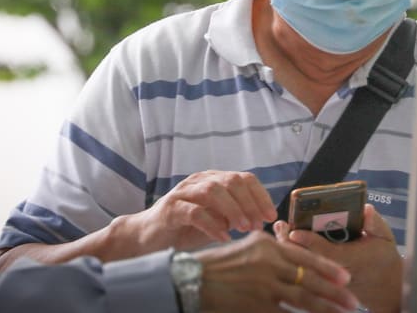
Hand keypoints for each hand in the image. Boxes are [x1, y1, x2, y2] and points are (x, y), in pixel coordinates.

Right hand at [114, 170, 277, 253]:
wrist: (146, 236)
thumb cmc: (184, 228)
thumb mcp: (215, 219)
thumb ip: (234, 215)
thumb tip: (259, 219)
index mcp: (213, 179)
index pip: (243, 178)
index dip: (260, 195)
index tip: (271, 215)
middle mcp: (199, 180)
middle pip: (231, 181)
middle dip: (249, 203)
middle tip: (258, 224)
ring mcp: (183, 192)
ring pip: (213, 191)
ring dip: (233, 210)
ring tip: (244, 228)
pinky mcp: (170, 208)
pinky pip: (194, 212)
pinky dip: (212, 225)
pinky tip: (224, 237)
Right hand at [196, 230, 359, 312]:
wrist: (191, 281)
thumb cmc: (219, 265)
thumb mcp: (248, 247)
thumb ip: (272, 250)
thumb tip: (295, 253)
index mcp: (268, 245)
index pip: (305, 257)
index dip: (328, 268)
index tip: (346, 277)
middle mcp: (268, 263)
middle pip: (309, 279)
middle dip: (334, 292)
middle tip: (353, 301)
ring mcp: (263, 286)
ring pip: (302, 298)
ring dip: (325, 307)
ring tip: (343, 312)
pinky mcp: (256, 306)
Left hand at [276, 204, 402, 312]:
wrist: (388, 289)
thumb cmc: (385, 259)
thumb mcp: (385, 237)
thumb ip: (374, 223)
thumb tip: (366, 209)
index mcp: (352, 258)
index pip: (325, 251)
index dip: (309, 241)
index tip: (294, 230)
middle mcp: (337, 271)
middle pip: (308, 259)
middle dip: (292, 243)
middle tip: (280, 226)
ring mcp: (330, 280)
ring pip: (305, 265)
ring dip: (290, 249)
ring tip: (280, 233)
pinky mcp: (327, 284)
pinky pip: (307, 270)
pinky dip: (296, 258)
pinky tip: (287, 246)